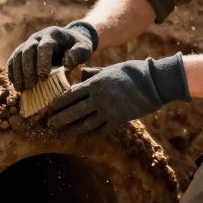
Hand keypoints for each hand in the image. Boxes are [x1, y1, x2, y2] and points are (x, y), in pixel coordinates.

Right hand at [7, 21, 98, 90]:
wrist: (70, 39)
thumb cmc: (78, 46)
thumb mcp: (84, 48)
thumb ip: (77, 54)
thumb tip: (67, 64)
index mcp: (53, 34)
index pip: (45, 46)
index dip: (42, 61)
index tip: (43, 77)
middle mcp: (38, 36)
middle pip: (28, 50)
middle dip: (28, 69)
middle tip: (30, 85)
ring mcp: (29, 42)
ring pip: (18, 55)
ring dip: (18, 72)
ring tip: (21, 88)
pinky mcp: (23, 50)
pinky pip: (13, 59)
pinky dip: (12, 71)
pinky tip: (15, 83)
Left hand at [48, 54, 190, 135]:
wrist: (153, 83)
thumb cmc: (130, 72)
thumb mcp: (108, 69)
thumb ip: (92, 74)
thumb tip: (78, 76)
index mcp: (95, 84)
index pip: (70, 95)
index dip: (57, 103)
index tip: (49, 108)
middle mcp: (99, 99)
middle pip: (73, 112)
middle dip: (59, 119)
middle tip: (49, 124)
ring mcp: (109, 112)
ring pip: (85, 124)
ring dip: (72, 129)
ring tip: (63, 131)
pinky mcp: (118, 121)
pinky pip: (100, 130)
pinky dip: (91, 133)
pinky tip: (84, 134)